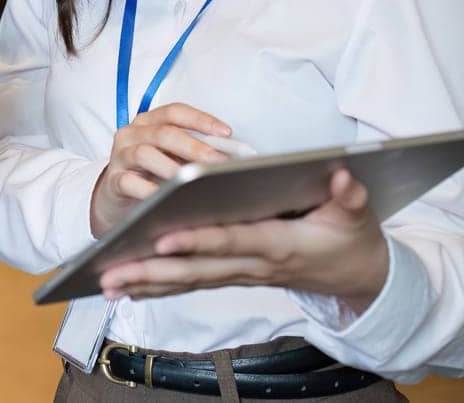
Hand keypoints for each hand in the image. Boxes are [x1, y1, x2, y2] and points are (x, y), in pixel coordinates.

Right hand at [90, 103, 231, 235]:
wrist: (114, 197)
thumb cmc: (149, 173)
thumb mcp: (168, 156)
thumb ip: (191, 151)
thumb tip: (228, 154)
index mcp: (148, 122)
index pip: (175, 112)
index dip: (201, 120)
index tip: (226, 132)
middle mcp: (131, 134)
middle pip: (164, 133)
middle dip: (194, 146)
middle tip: (217, 161)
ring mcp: (120, 156)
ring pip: (145, 153)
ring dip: (172, 167)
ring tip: (192, 181)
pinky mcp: (113, 180)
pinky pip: (129, 182)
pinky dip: (147, 189)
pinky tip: (164, 197)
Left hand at [96, 169, 389, 310]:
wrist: (358, 275)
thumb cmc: (352, 238)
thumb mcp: (357, 214)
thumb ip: (349, 196)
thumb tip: (342, 175)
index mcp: (277, 243)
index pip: (230, 241)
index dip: (197, 240)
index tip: (162, 237)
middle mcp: (253, 263)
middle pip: (196, 268)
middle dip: (152, 270)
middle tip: (110, 273)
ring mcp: (242, 272)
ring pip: (188, 279)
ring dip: (146, 282)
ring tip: (105, 282)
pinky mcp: (235, 274)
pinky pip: (193, 282)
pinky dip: (160, 286)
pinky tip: (128, 288)